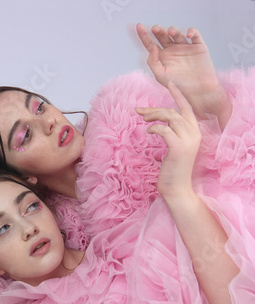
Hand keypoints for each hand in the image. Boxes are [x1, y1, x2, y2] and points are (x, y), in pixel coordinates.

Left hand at [135, 24, 230, 125]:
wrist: (198, 90)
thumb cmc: (178, 85)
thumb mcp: (161, 76)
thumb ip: (153, 62)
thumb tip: (152, 47)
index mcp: (162, 57)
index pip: (151, 44)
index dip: (144, 35)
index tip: (138, 26)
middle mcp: (172, 50)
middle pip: (162, 36)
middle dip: (158, 31)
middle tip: (155, 29)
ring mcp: (184, 47)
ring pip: (176, 33)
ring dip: (173, 29)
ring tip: (170, 31)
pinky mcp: (197, 46)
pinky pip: (194, 34)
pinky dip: (191, 31)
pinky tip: (188, 34)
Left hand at [136, 82, 200, 198]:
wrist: (178, 189)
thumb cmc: (173, 171)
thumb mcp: (175, 148)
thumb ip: (173, 134)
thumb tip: (161, 123)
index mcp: (195, 133)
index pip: (188, 108)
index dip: (178, 95)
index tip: (170, 83)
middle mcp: (195, 134)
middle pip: (174, 112)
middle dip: (155, 109)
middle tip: (140, 111)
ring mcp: (188, 141)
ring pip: (170, 118)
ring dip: (153, 116)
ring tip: (142, 119)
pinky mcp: (178, 148)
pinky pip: (164, 130)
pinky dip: (154, 128)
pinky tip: (148, 132)